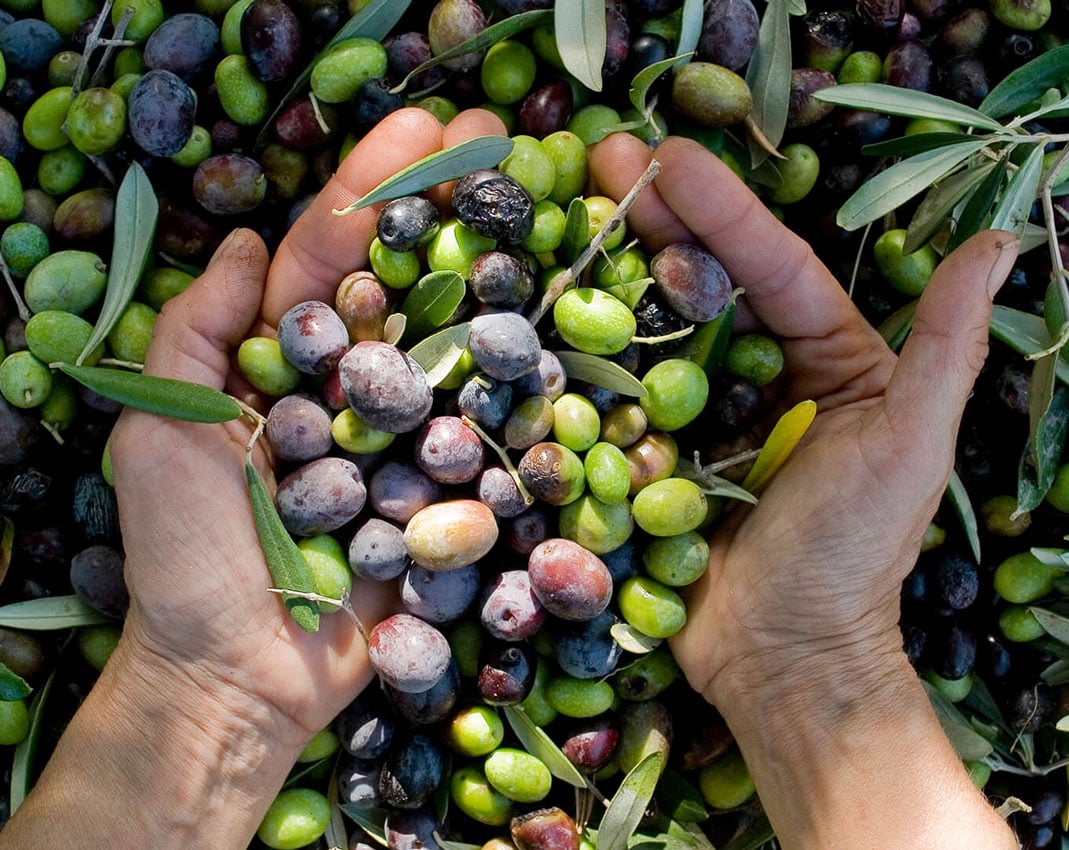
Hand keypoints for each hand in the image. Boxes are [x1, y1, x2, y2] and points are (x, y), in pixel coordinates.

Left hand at [110, 108, 504, 745]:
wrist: (243, 680)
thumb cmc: (189, 559)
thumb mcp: (159, 434)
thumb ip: (194, 335)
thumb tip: (239, 241)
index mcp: (281, 364)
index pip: (331, 257)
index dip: (375, 188)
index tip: (430, 127)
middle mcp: (349, 389)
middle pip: (408, 284)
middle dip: (452, 208)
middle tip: (508, 140)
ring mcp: (404, 438)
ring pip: (457, 348)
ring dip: (500, 277)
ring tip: (551, 210)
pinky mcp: (446, 493)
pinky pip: (491, 434)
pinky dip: (526, 386)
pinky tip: (566, 330)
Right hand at [589, 133, 1017, 848]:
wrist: (781, 657)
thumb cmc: (854, 554)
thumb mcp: (910, 444)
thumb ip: (944, 345)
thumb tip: (996, 242)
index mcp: (828, 358)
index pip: (771, 268)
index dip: (723, 210)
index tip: (668, 157)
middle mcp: (761, 373)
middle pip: (704, 282)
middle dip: (656, 217)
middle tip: (600, 156)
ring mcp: (699, 413)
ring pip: (654, 326)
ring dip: (612, 268)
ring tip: (567, 208)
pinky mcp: (652, 453)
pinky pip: (618, 394)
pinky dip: (586, 352)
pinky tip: (548, 305)